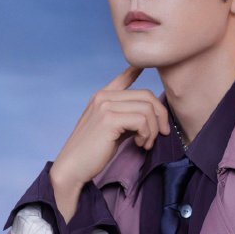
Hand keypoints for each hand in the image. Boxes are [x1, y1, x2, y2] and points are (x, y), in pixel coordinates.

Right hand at [50, 66, 169, 221]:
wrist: (72, 168)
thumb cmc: (92, 153)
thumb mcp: (111, 131)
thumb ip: (127, 119)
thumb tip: (151, 118)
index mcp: (101, 97)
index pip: (122, 79)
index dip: (135, 70)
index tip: (143, 66)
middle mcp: (103, 96)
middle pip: (146, 95)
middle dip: (161, 115)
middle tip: (162, 133)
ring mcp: (105, 106)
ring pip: (147, 109)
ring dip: (153, 130)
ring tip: (146, 143)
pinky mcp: (109, 119)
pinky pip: (142, 121)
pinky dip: (147, 135)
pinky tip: (140, 144)